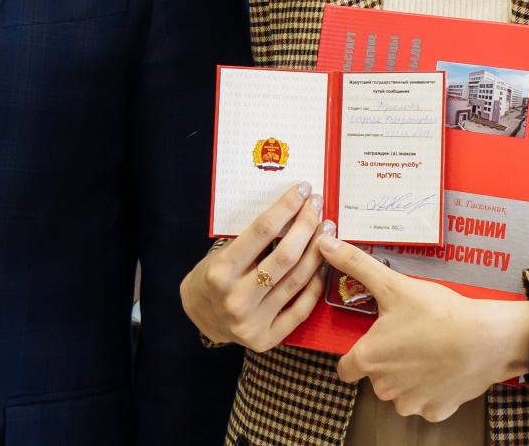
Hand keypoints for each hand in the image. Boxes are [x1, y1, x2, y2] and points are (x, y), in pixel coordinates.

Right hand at [180, 183, 332, 351]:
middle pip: (285, 255)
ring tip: (328, 229)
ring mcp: (252, 322)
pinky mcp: (266, 339)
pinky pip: (301, 308)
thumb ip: (253, 239)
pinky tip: (324, 263)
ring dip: (318, 250)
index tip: (302, 189)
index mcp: (221, 271)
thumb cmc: (214, 276)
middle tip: (318, 205)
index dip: (286, 207)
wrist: (201, 318)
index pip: (261, 231)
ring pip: (297, 280)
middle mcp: (236, 298)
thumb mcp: (222, 253)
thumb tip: (293, 209)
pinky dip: (315, 283)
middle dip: (307, 225)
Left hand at [320, 234, 528, 421]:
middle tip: (407, 337)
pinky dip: (431, 390)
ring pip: (399, 393)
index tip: (373, 341)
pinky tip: (442, 367)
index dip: (356, 354)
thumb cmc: (439, 314)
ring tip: (427, 350)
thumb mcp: (394, 285)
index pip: (345, 369)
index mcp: (369, 359)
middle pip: (375, 378)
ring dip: (408, 378)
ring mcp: (410, 402)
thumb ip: (356, 265)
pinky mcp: (435, 411)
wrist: (486, 340)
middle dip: (387, 361)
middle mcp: (384, 387)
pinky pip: (426, 404)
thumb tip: (325, 244)